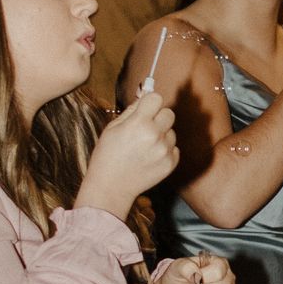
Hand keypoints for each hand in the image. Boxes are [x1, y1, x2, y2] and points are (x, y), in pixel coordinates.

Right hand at [77, 92, 178, 217]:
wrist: (111, 186)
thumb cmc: (108, 155)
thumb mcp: (112, 128)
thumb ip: (131, 111)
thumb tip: (145, 97)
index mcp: (139, 123)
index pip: (156, 98)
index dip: (150, 102)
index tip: (145, 109)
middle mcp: (155, 135)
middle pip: (169, 113)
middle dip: (158, 116)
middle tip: (145, 127)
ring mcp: (165, 150)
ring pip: (172, 131)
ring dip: (161, 135)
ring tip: (144, 147)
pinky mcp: (171, 163)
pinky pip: (174, 148)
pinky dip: (165, 150)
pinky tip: (150, 157)